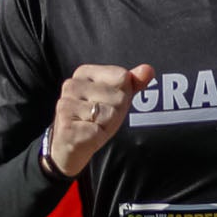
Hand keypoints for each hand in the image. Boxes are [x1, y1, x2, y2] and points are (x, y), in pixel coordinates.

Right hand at [49, 62, 159, 178]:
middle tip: (100, 118)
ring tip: (94, 126)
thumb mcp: (115, 98)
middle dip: (117, 112)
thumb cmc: (94, 119)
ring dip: (108, 125)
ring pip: (110, 114)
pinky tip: (87, 135)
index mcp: (83, 72)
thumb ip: (132, 83)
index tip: (108, 102)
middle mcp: (72, 85)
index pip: (122, 76)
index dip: (123, 94)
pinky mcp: (67, 126)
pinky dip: (99, 137)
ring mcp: (67, 105)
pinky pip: (99, 130)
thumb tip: (148, 70)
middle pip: (119, 96)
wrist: (69, 146)